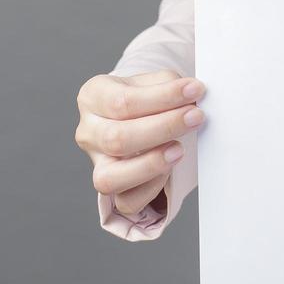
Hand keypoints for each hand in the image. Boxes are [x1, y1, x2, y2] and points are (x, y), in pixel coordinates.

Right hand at [75, 69, 207, 216]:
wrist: (139, 118)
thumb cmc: (146, 99)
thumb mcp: (153, 82)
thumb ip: (169, 85)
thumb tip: (192, 95)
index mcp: (93, 97)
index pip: (122, 101)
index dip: (162, 98)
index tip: (195, 91)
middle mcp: (88, 131)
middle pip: (116, 138)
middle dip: (162, 128)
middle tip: (195, 117)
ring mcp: (96, 163)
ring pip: (110, 178)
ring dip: (150, 165)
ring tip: (179, 150)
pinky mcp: (112, 188)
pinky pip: (127, 201)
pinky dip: (152, 188)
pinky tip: (171, 169)